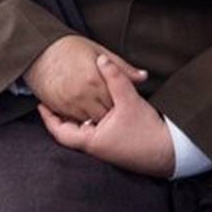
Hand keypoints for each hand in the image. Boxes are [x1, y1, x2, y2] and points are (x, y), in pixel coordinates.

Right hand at [23, 35, 147, 122]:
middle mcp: (83, 94)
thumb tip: (143, 77)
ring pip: (90, 121)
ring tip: (107, 118)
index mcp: (96, 79)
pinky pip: (75, 122)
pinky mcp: (58, 107)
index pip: (117, 101)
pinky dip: (83, 120)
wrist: (38, 50)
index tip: (128, 104)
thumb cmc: (69, 47)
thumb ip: (121, 67)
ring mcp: (70, 103)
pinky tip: (89, 114)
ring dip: (99, 120)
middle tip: (120, 114)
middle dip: (113, 115)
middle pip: (105, 115)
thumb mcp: (98, 51)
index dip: (123, 104)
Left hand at [38, 54, 174, 178]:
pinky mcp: (116, 148)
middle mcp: (96, 148)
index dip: (48, 117)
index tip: (40, 103)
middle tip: (51, 100)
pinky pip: (95, 134)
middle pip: (69, 133)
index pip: (61, 132)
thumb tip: (101, 59)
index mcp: (93, 141)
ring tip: (68, 102)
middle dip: (59, 117)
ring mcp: (106, 149)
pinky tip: (92, 111)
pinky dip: (88, 123)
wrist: (171, 153)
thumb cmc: (148, 131)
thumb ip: (115, 78)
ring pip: (82, 134)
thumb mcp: (129, 100)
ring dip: (75, 119)